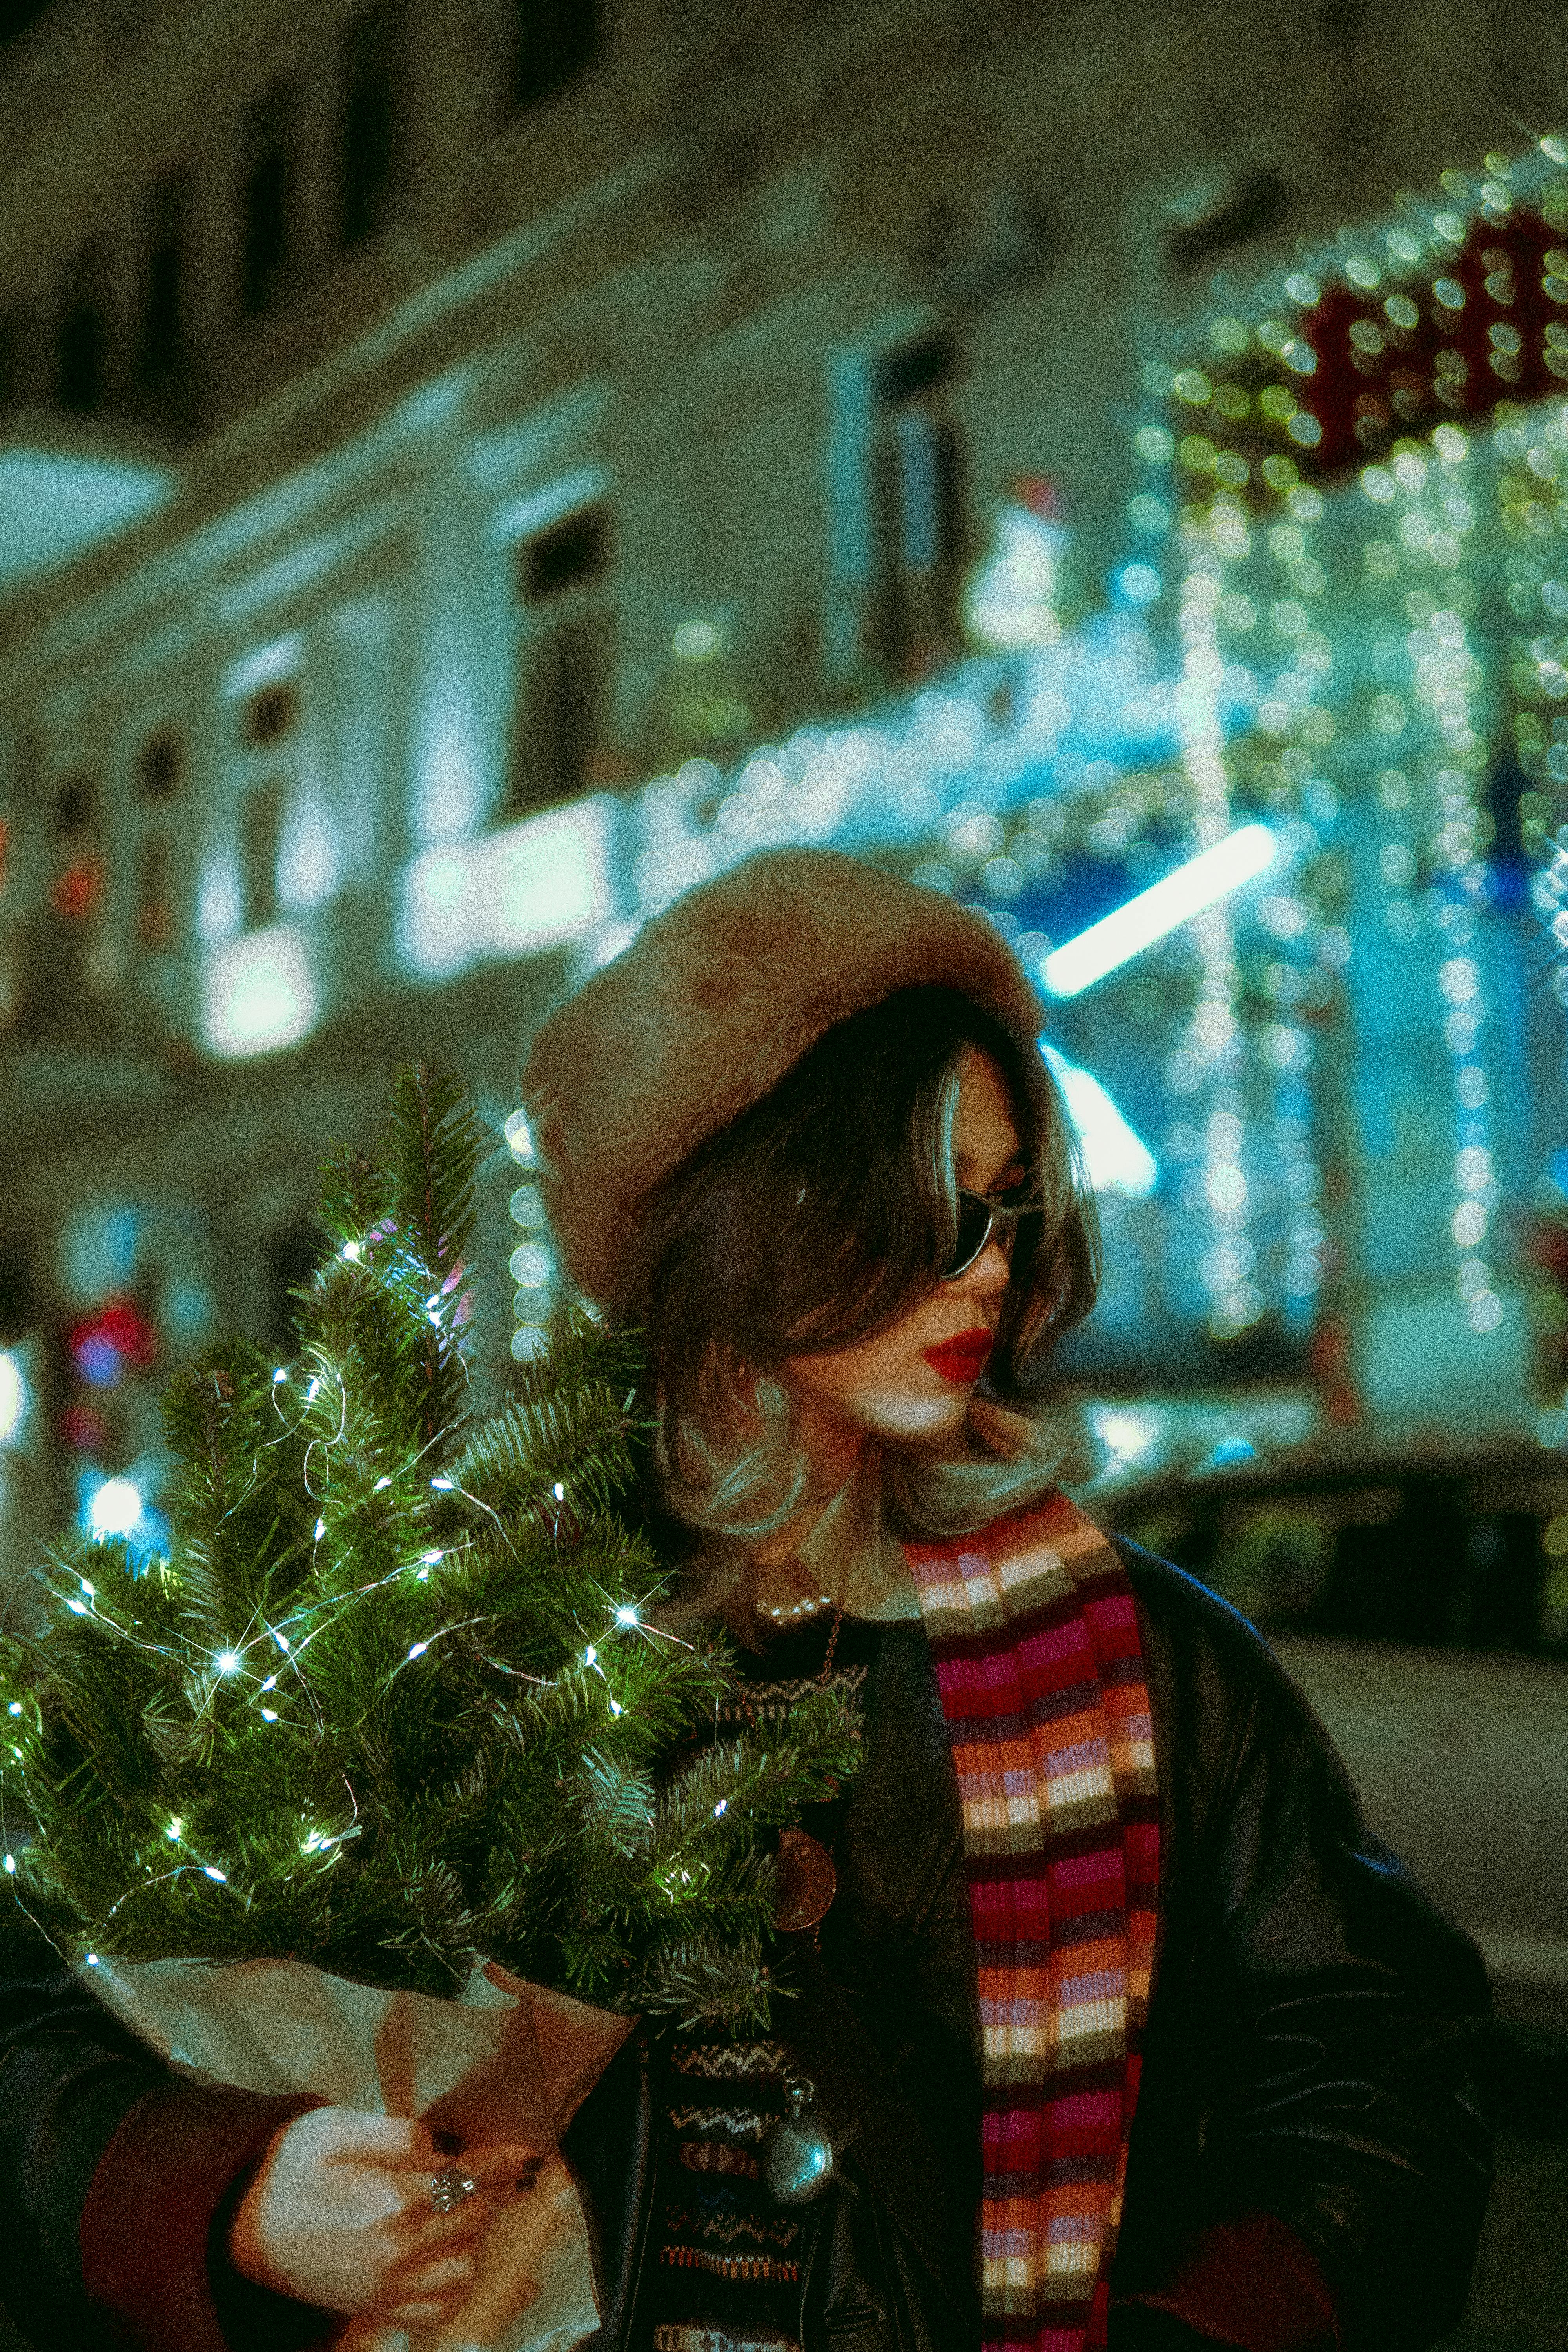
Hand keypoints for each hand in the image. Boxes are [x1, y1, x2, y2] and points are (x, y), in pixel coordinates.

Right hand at [229, 2105, 538, 2326]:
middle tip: (488, 2171)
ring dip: (475, 2241)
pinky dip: (455, 2287)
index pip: (468, 2180)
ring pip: (464, 2272)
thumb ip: (398, 2134)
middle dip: (487, 2192)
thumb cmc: (289, 2163)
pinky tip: (449, 2258)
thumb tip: (442, 2148)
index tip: (526, 2153)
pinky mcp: (374, 2308)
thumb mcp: (338, 2125)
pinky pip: (436, 2310)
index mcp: (392, 2202)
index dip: (501, 2162)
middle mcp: (397, 2253)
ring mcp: (386, 2288)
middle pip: (472, 2222)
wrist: (239, 2221)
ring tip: (464, 2212)